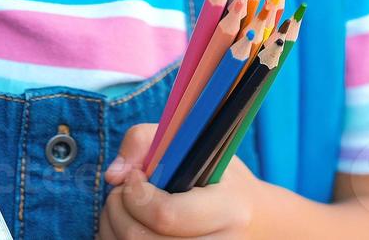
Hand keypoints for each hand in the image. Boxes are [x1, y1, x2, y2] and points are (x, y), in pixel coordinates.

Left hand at [99, 122, 266, 238]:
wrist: (257, 223)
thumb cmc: (220, 179)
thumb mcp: (196, 146)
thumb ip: (147, 141)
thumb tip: (114, 175)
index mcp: (229, 210)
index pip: (166, 214)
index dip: (136, 194)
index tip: (135, 176)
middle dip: (116, 209)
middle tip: (120, 192)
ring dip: (111, 228)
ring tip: (120, 208)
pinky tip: (124, 228)